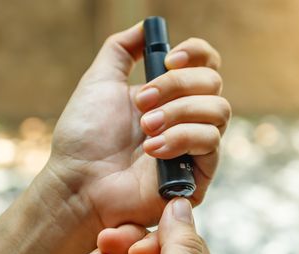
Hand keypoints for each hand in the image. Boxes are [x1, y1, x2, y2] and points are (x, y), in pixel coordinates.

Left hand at [45, 22, 230, 234]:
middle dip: (177, 86)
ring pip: (219, 111)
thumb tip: (146, 26)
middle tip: (141, 102)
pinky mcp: (200, 174)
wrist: (79, 182)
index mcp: (171, 96)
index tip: (168, 58)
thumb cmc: (86, 137)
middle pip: (214, 84)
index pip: (206, 65)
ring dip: (179, 113)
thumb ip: (121, 50)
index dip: (196, 54)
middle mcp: (189, 118)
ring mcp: (196, 146)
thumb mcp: (99, 82)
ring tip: (145, 128)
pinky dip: (182, 139)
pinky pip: (211, 143)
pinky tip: (152, 150)